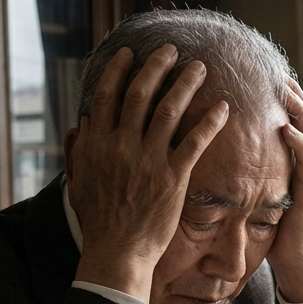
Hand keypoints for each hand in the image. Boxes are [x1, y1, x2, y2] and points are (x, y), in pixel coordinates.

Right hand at [65, 44, 229, 302]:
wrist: (117, 252)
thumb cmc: (99, 221)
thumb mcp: (79, 182)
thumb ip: (79, 149)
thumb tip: (83, 121)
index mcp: (96, 144)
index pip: (107, 95)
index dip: (119, 71)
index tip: (131, 54)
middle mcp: (121, 146)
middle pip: (140, 93)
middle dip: (157, 66)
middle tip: (172, 51)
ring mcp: (148, 160)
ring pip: (169, 110)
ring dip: (186, 84)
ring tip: (200, 68)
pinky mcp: (172, 178)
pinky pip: (194, 141)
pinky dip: (210, 122)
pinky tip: (223, 108)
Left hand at [269, 79, 302, 303]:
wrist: (295, 263)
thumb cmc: (273, 232)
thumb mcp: (257, 196)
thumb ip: (248, 175)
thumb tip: (217, 157)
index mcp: (291, 164)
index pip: (289, 121)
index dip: (281, 99)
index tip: (265, 75)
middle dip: (293, 95)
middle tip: (279, 71)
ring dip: (299, 110)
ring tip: (286, 90)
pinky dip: (298, 142)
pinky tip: (287, 128)